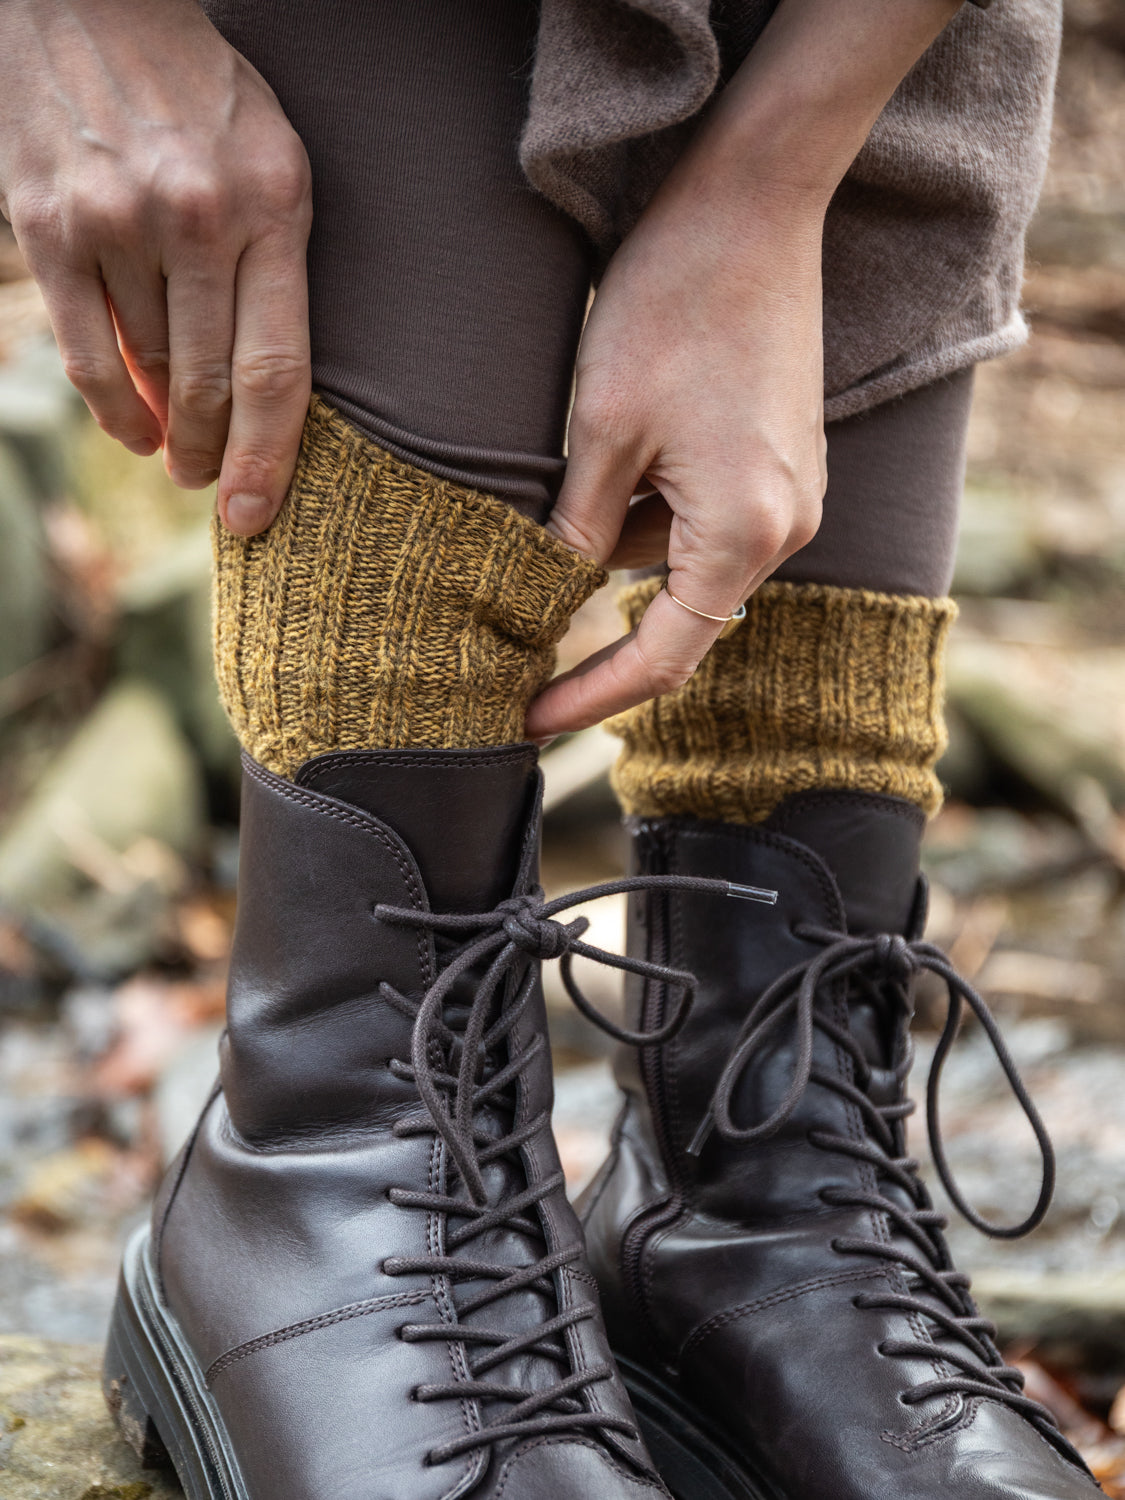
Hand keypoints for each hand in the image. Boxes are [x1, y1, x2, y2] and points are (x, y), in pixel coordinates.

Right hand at [0, 0, 311, 533]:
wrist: (90, 3)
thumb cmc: (199, 98)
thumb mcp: (271, 163)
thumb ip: (271, 271)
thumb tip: (251, 391)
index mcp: (273, 205)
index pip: (277, 367)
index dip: (267, 456)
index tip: (256, 514)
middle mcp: (197, 217)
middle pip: (210, 385)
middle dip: (213, 454)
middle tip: (213, 484)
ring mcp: (118, 221)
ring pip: (150, 371)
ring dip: (167, 429)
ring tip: (177, 452)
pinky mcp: (51, 224)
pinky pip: (85, 351)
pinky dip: (113, 407)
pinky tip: (134, 431)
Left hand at [526, 180, 826, 739]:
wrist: (755, 201)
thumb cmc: (675, 302)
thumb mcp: (602, 429)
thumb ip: (576, 531)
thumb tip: (549, 596)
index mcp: (742, 536)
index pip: (659, 660)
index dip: (587, 698)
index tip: (525, 723)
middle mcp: (786, 529)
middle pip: (674, 613)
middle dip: (597, 607)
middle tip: (515, 606)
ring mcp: (792, 496)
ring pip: (682, 561)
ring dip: (619, 538)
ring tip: (584, 457)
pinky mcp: (783, 463)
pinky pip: (705, 520)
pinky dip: (650, 507)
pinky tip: (621, 445)